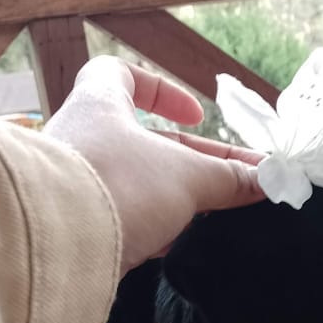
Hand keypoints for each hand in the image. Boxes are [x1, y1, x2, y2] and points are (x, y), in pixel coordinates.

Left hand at [45, 56, 263, 272]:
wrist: (56, 247)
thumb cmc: (119, 185)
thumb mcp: (187, 177)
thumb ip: (228, 179)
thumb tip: (267, 180)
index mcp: (98, 104)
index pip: (121, 74)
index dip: (162, 90)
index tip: (196, 116)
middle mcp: (82, 140)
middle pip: (147, 143)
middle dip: (198, 162)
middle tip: (244, 182)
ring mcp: (77, 187)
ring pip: (138, 185)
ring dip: (180, 198)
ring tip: (222, 216)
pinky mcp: (77, 229)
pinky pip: (124, 221)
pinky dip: (156, 229)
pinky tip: (184, 246)